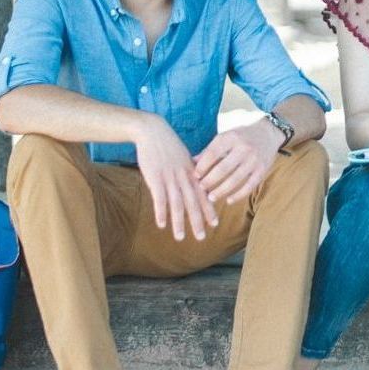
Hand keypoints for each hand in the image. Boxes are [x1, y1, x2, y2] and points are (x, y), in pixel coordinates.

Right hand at [134, 116, 218, 242]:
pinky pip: (159, 198)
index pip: (203, 195)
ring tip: (179, 237)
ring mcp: (170, 178)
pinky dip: (161, 212)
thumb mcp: (183, 158)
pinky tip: (162, 225)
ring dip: (179, 222)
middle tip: (201, 238)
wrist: (153, 131)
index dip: (208, 209)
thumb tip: (196, 183)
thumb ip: (190, 171)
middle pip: (193, 203)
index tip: (215, 224)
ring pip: (177, 203)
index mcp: (192, 173)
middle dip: (197, 221)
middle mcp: (184, 177)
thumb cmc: (168, 146)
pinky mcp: (155, 177)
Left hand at [194, 119, 282, 206]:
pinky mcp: (262, 170)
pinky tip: (229, 200)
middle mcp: (243, 148)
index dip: (202, 166)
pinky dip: (238, 195)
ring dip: (221, 191)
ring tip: (211, 198)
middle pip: (223, 168)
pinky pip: (249, 186)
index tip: (195, 176)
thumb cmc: (241, 136)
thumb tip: (191, 162)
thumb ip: (209, 150)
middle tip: (201, 189)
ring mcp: (254, 159)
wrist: (268, 133)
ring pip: (235, 179)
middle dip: (210, 180)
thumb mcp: (225, 137)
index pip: (213, 153)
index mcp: (231, 137)